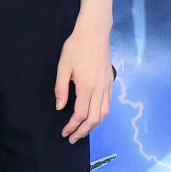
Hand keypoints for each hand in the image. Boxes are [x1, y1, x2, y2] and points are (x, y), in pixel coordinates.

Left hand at [54, 21, 112, 143]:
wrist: (95, 32)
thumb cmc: (76, 47)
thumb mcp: (63, 67)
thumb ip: (61, 89)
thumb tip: (60, 107)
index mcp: (86, 87)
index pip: (80, 115)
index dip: (72, 127)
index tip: (65, 133)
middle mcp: (99, 89)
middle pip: (94, 119)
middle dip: (83, 131)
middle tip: (73, 138)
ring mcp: (107, 86)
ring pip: (104, 113)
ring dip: (93, 125)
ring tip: (82, 131)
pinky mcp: (110, 81)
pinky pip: (107, 104)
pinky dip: (101, 114)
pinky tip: (93, 116)